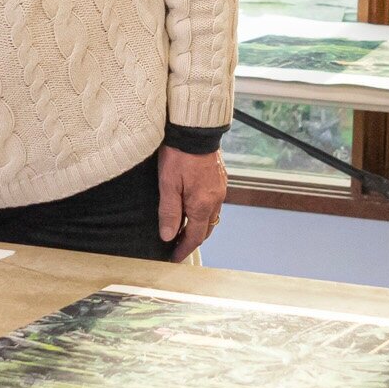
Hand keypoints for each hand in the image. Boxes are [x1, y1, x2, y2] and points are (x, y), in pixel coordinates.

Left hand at [159, 145, 226, 260]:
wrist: (195, 129)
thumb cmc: (179, 155)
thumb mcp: (168, 185)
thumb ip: (169, 212)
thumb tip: (168, 236)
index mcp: (203, 205)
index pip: (195, 237)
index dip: (184, 249)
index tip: (174, 257)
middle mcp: (216, 199)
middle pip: (205, 229)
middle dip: (192, 240)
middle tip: (177, 246)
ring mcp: (220, 189)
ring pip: (211, 216)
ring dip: (198, 226)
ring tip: (183, 229)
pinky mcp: (220, 179)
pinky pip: (214, 203)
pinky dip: (203, 211)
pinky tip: (192, 207)